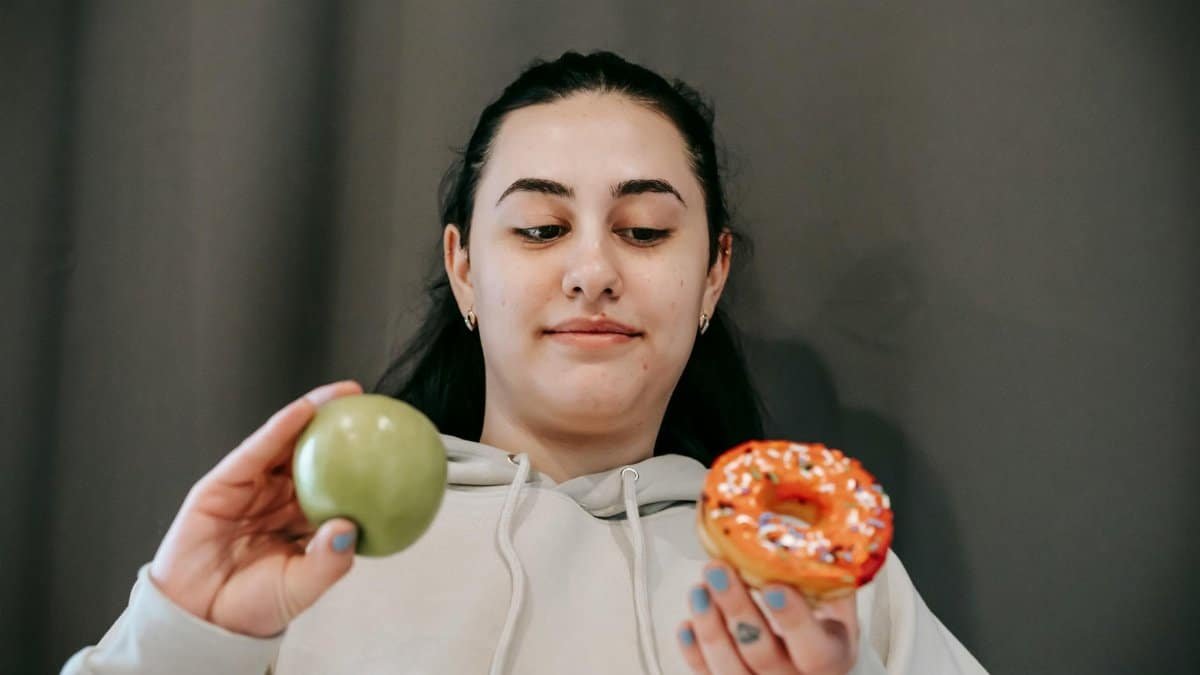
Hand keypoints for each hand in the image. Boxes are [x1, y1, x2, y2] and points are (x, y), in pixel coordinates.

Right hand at [148, 381, 363, 636]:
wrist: (199, 620)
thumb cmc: (252, 607)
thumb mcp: (302, 586)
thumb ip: (328, 561)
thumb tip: (350, 528)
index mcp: (301, 520)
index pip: (337, 480)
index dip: (361, 460)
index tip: (391, 441)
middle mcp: (279, 499)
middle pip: (314, 453)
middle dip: (342, 426)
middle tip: (373, 405)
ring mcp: (251, 488)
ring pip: (286, 443)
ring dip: (314, 412)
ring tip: (344, 394)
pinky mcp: (222, 484)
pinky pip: (255, 451)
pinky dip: (279, 428)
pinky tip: (303, 410)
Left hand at [677, 561, 858, 674]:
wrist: (816, 659)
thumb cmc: (823, 628)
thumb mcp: (838, 604)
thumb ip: (828, 577)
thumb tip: (814, 535)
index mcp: (831, 657)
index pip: (815, 650)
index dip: (793, 620)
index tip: (772, 586)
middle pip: (763, 655)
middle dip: (737, 609)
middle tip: (718, 570)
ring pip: (730, 670)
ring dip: (710, 626)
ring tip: (699, 590)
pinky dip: (694, 650)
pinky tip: (687, 624)